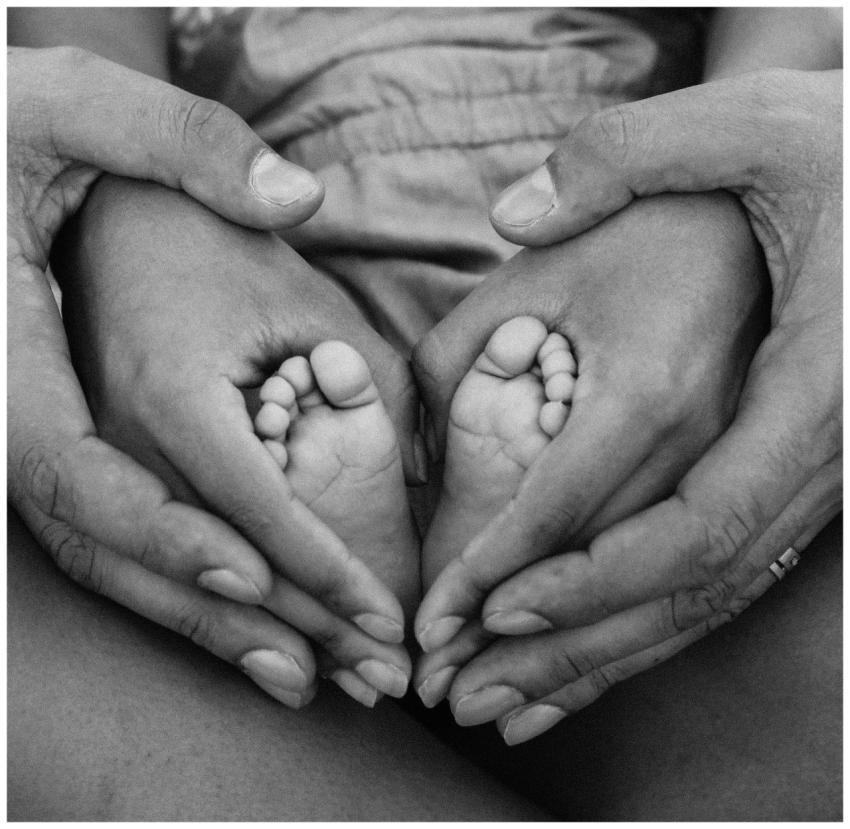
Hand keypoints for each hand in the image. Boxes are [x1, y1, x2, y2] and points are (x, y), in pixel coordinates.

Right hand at [7, 44, 354, 706]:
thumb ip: (179, 143)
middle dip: (240, 613)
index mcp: (26, 351)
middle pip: (128, 547)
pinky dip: (183, 594)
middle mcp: (23, 418)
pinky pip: (115, 544)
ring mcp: (33, 445)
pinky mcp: (56, 451)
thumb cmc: (17, 135)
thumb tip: (299, 195)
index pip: (127, 471)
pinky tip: (255, 623)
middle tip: (348, 660)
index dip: (211, 533)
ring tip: (313, 673)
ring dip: (215, 629)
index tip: (301, 586)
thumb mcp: (77, 112)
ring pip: (116, 567)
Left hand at [414, 69, 840, 739]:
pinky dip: (648, 634)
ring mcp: (805, 473)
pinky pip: (725, 584)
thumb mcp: (726, 135)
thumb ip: (605, 165)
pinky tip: (584, 666)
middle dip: (548, 641)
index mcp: (743, 363)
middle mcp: (782, 438)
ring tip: (501, 703)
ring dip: (592, 659)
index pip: (609, 491)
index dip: (524, 559)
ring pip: (694, 602)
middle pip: (656, 578)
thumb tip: (509, 212)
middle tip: (454, 684)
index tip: (451, 607)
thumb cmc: (810, 158)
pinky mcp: (803, 484)